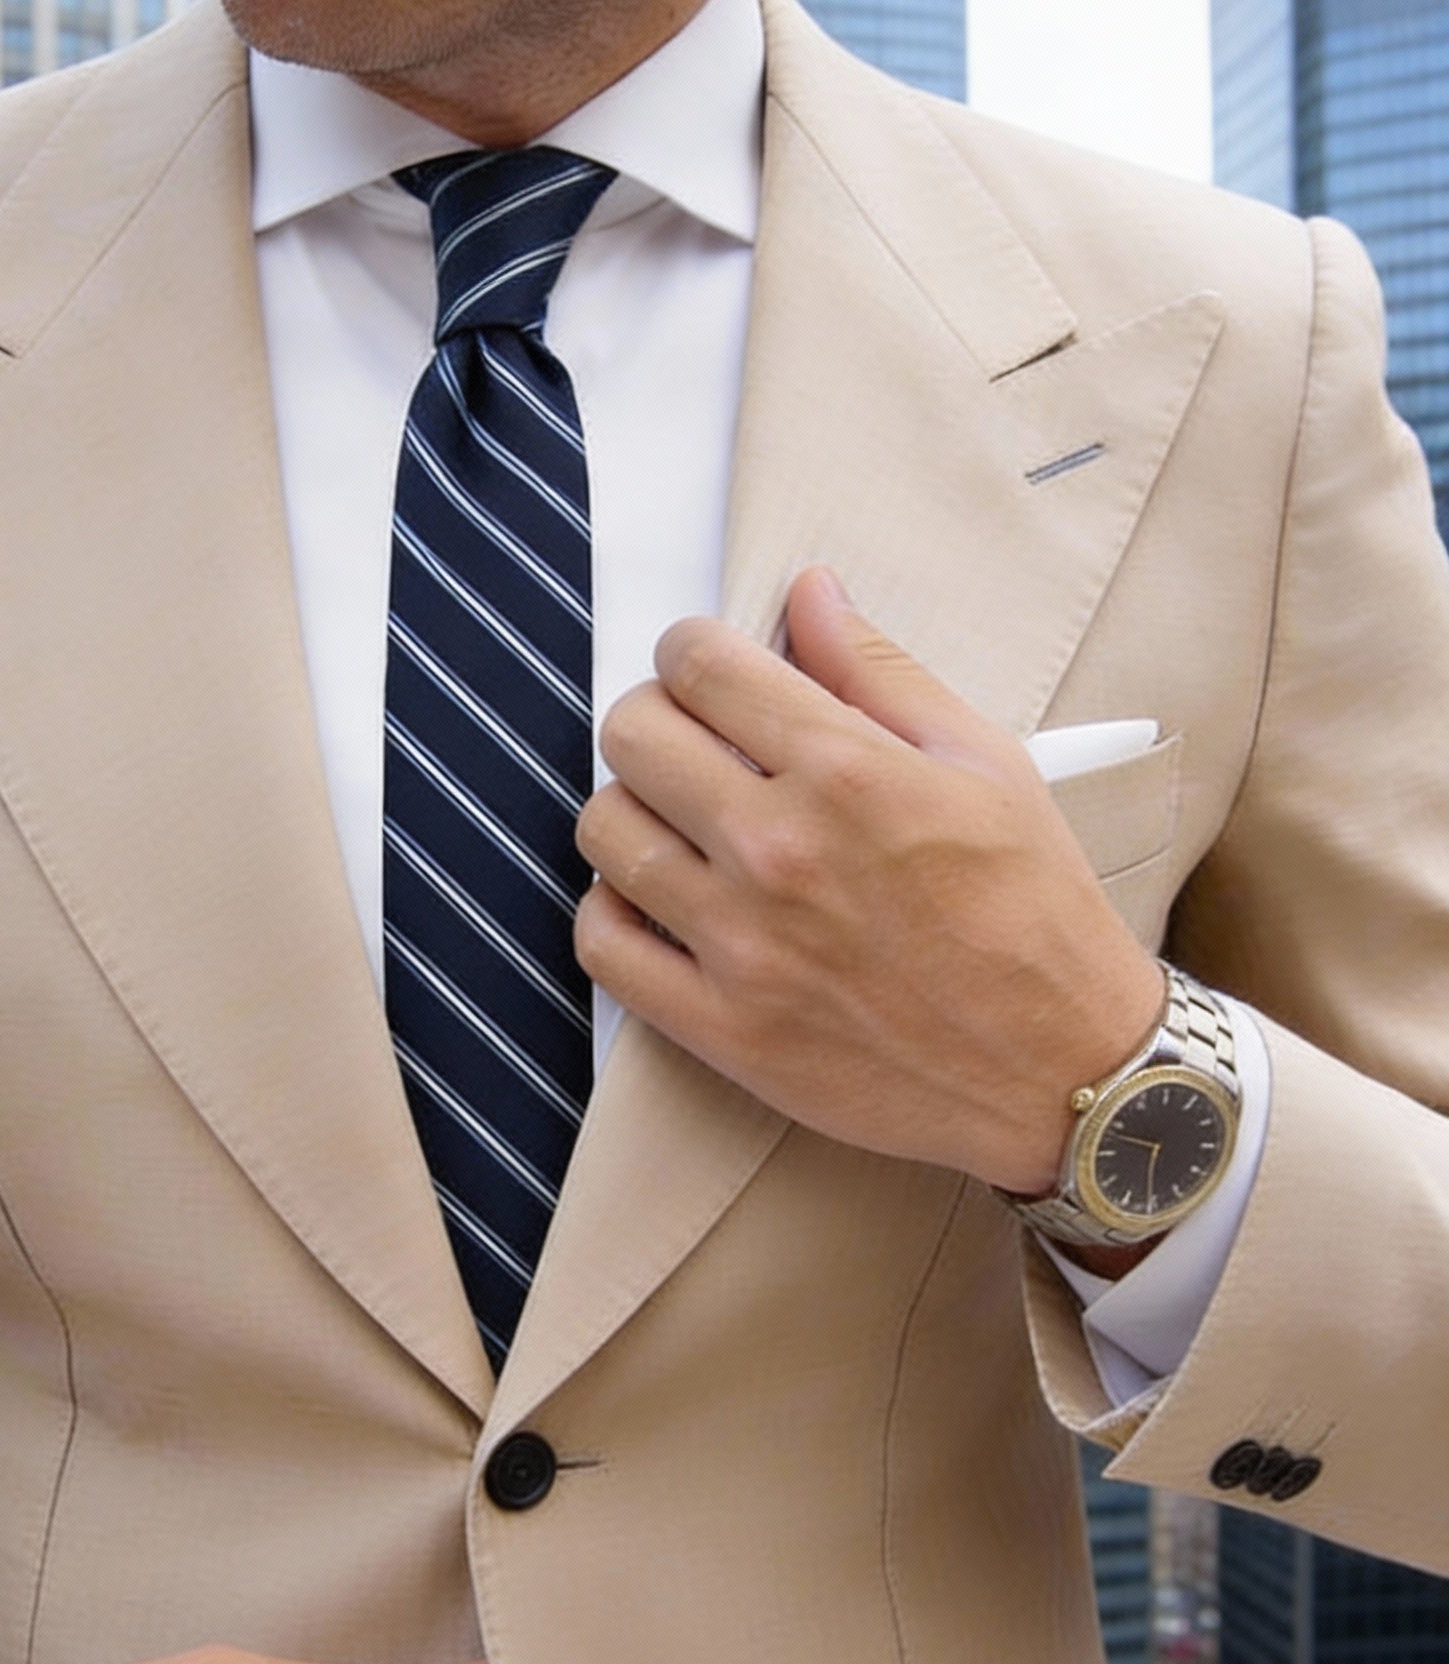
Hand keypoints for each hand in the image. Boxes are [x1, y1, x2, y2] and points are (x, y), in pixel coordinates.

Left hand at [575, 566, 1162, 1194]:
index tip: (706, 669)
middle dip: (655, 717)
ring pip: (604, 831)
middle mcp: (780, 850)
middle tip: (692, 742)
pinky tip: (658, 900)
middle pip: (632, 735)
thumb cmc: (1034, 913)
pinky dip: (612, 910)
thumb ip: (879, 672)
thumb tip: (808, 592)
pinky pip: (601, 943)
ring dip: (630, 810)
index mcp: (847, 772)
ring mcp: (741, 944)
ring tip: (679, 823)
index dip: (690, 650)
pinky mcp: (721, 1026)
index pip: (700, 665)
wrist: (1062, 1071)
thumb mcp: (985, 764)